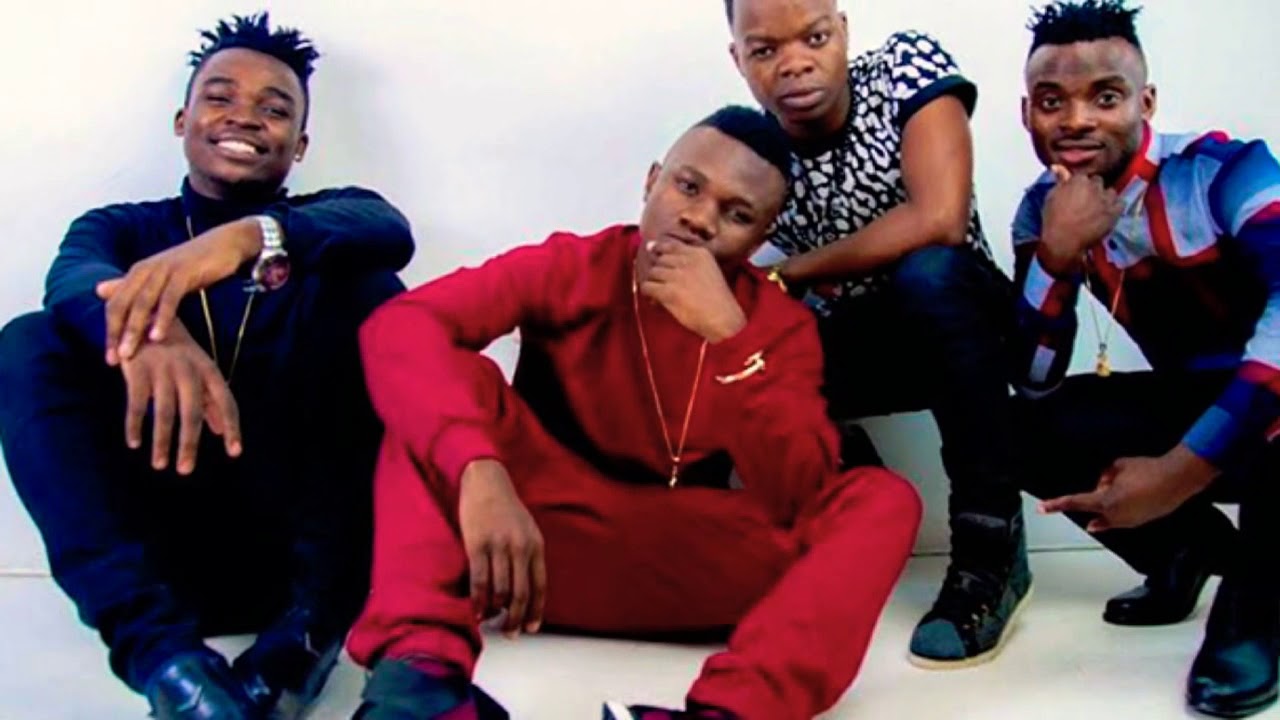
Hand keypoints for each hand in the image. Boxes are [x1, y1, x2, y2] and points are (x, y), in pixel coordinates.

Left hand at [97, 218, 263, 364]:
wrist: (225, 243)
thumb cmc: (194, 264)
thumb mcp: (161, 276)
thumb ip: (133, 286)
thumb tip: (99, 290)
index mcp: (137, 272)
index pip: (115, 305)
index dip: (110, 331)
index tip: (110, 358)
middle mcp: (144, 270)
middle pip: (122, 305)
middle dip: (116, 334)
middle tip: (113, 360)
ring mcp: (163, 270)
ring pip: (141, 303)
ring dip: (133, 329)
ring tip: (129, 353)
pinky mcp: (183, 272)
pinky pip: (168, 299)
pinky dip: (161, 318)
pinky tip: (158, 337)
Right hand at [119, 319, 241, 474]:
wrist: (146, 313)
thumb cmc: (177, 351)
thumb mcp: (199, 371)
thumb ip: (211, 401)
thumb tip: (222, 431)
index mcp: (209, 370)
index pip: (226, 402)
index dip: (231, 427)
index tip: (234, 452)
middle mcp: (189, 370)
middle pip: (192, 414)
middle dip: (188, 444)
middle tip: (185, 470)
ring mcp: (163, 369)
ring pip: (163, 413)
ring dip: (161, 441)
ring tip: (159, 465)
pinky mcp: (137, 369)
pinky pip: (135, 404)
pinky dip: (134, 425)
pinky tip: (134, 443)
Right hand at [458, 460, 545, 636]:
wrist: (486, 482)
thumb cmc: (505, 509)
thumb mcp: (526, 530)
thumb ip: (528, 556)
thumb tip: (524, 591)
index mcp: (535, 545)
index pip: (539, 586)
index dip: (535, 611)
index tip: (531, 627)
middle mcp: (520, 548)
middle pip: (520, 594)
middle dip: (516, 619)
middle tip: (511, 634)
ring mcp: (498, 546)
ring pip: (500, 591)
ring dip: (495, 612)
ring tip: (490, 621)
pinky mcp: (477, 545)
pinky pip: (479, 581)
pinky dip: (478, 601)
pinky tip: (477, 611)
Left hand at [638, 239, 746, 341]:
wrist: (723, 318)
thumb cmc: (716, 298)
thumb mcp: (708, 269)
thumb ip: (688, 260)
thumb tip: (652, 248)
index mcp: (699, 253)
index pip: (670, 245)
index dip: (660, 251)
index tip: (658, 259)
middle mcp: (688, 261)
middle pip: (660, 260)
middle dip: (659, 271)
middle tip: (663, 283)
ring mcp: (678, 276)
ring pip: (652, 273)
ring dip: (654, 283)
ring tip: (661, 293)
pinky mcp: (669, 292)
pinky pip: (647, 287)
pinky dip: (648, 294)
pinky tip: (656, 300)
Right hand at [1038, 165, 1123, 275]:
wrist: (1063, 240)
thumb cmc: (1053, 218)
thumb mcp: (1051, 196)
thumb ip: (1059, 180)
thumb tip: (1057, 167)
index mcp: (1078, 180)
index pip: (1083, 177)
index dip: (1079, 185)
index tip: (1076, 193)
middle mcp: (1095, 186)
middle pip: (1098, 182)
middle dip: (1093, 189)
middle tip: (1086, 200)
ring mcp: (1106, 199)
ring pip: (1110, 192)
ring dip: (1105, 196)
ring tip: (1099, 206)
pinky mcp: (1113, 212)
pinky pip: (1121, 203)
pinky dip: (1116, 206)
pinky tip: (1109, 211)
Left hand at [1038, 445, 1218, 530]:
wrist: (1178, 479)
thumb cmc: (1148, 470)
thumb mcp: (1118, 466)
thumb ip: (1104, 476)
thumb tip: (1101, 484)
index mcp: (1106, 501)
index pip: (1075, 502)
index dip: (1056, 504)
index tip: (1042, 508)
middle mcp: (1115, 516)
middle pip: (1093, 508)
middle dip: (1098, 496)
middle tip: (1114, 480)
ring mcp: (1129, 522)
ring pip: (1109, 514)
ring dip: (1112, 501)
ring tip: (1132, 484)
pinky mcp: (1142, 522)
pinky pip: (1124, 516)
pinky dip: (1124, 506)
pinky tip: (1136, 493)